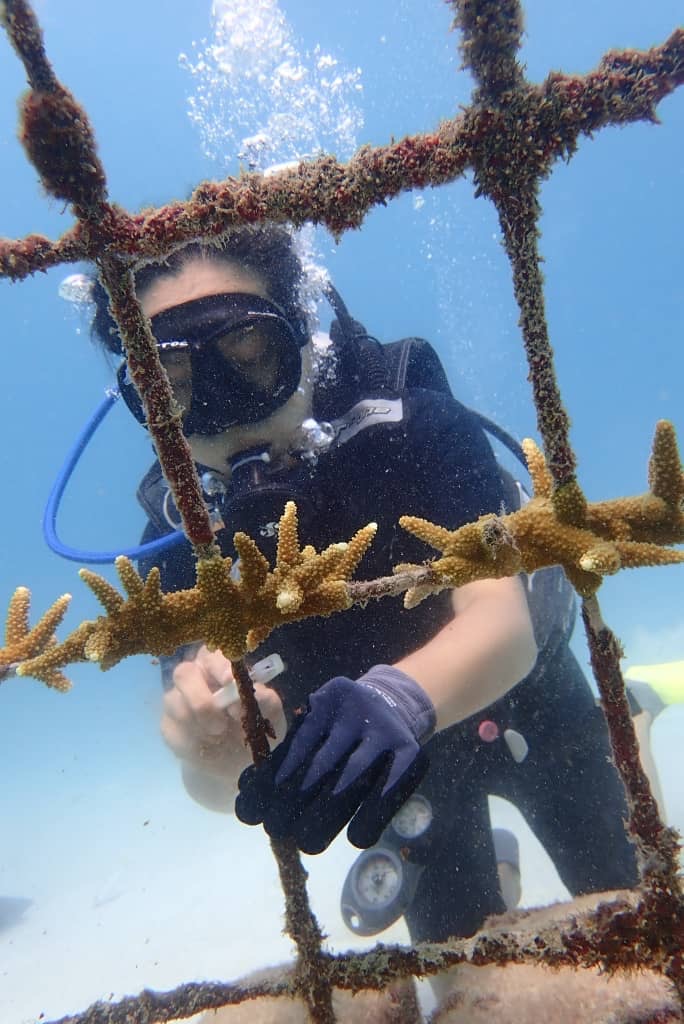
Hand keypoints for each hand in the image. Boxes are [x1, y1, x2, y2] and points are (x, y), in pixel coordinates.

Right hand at [161, 645, 285, 790]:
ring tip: (219, 736)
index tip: (228, 681)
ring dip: (199, 725)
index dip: (219, 666)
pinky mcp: (167, 724)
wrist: (234, 761)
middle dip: (202, 700)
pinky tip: (206, 746)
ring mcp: (176, 698)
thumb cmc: (252, 727)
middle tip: (221, 725)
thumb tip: (258, 693)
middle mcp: (194, 675)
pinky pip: (171, 729)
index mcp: (220, 665)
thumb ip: (267, 702)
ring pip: (175, 703)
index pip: (213, 654)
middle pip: (184, 673)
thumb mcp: (270, 716)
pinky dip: (191, 742)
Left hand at [235, 666, 434, 852]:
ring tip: (307, 843)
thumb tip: (246, 788)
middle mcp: (356, 711)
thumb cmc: (341, 729)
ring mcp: (385, 730)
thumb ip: (288, 755)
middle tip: (276, 830)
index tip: (250, 813)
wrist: (394, 707)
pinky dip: (371, 816)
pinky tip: (355, 838)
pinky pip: (389, 789)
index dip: (270, 782)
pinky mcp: (410, 751)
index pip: (296, 746)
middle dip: (294, 801)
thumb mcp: (317, 728)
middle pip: (322, 764)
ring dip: (326, 814)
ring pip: (351, 778)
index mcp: (327, 701)